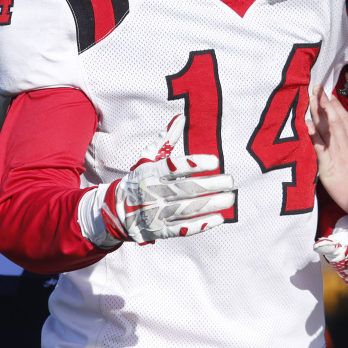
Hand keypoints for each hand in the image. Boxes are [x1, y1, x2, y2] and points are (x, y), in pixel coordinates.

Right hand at [94, 115, 234, 244]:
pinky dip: (201, 225)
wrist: (116, 210)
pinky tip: (219, 218)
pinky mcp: (160, 230)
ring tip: (230, 198)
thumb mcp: (148, 157)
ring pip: (187, 209)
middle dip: (210, 185)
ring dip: (211, 204)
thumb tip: (181, 117)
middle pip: (185, 189)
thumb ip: (166, 139)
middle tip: (230, 180)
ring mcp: (156, 213)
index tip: (216, 161)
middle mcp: (153, 193)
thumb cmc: (140, 179)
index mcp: (150, 172)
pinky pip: (183, 229)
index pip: (175, 167)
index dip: (196, 164)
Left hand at [308, 88, 347, 217]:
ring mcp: (338, 153)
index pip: (347, 121)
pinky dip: (312, 134)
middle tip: (317, 88)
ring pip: (326, 127)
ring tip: (312, 97)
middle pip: (334, 119)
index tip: (331, 95)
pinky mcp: (328, 165)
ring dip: (319, 111)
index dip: (338, 107)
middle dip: (325, 102)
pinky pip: (318, 146)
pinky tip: (307, 123)